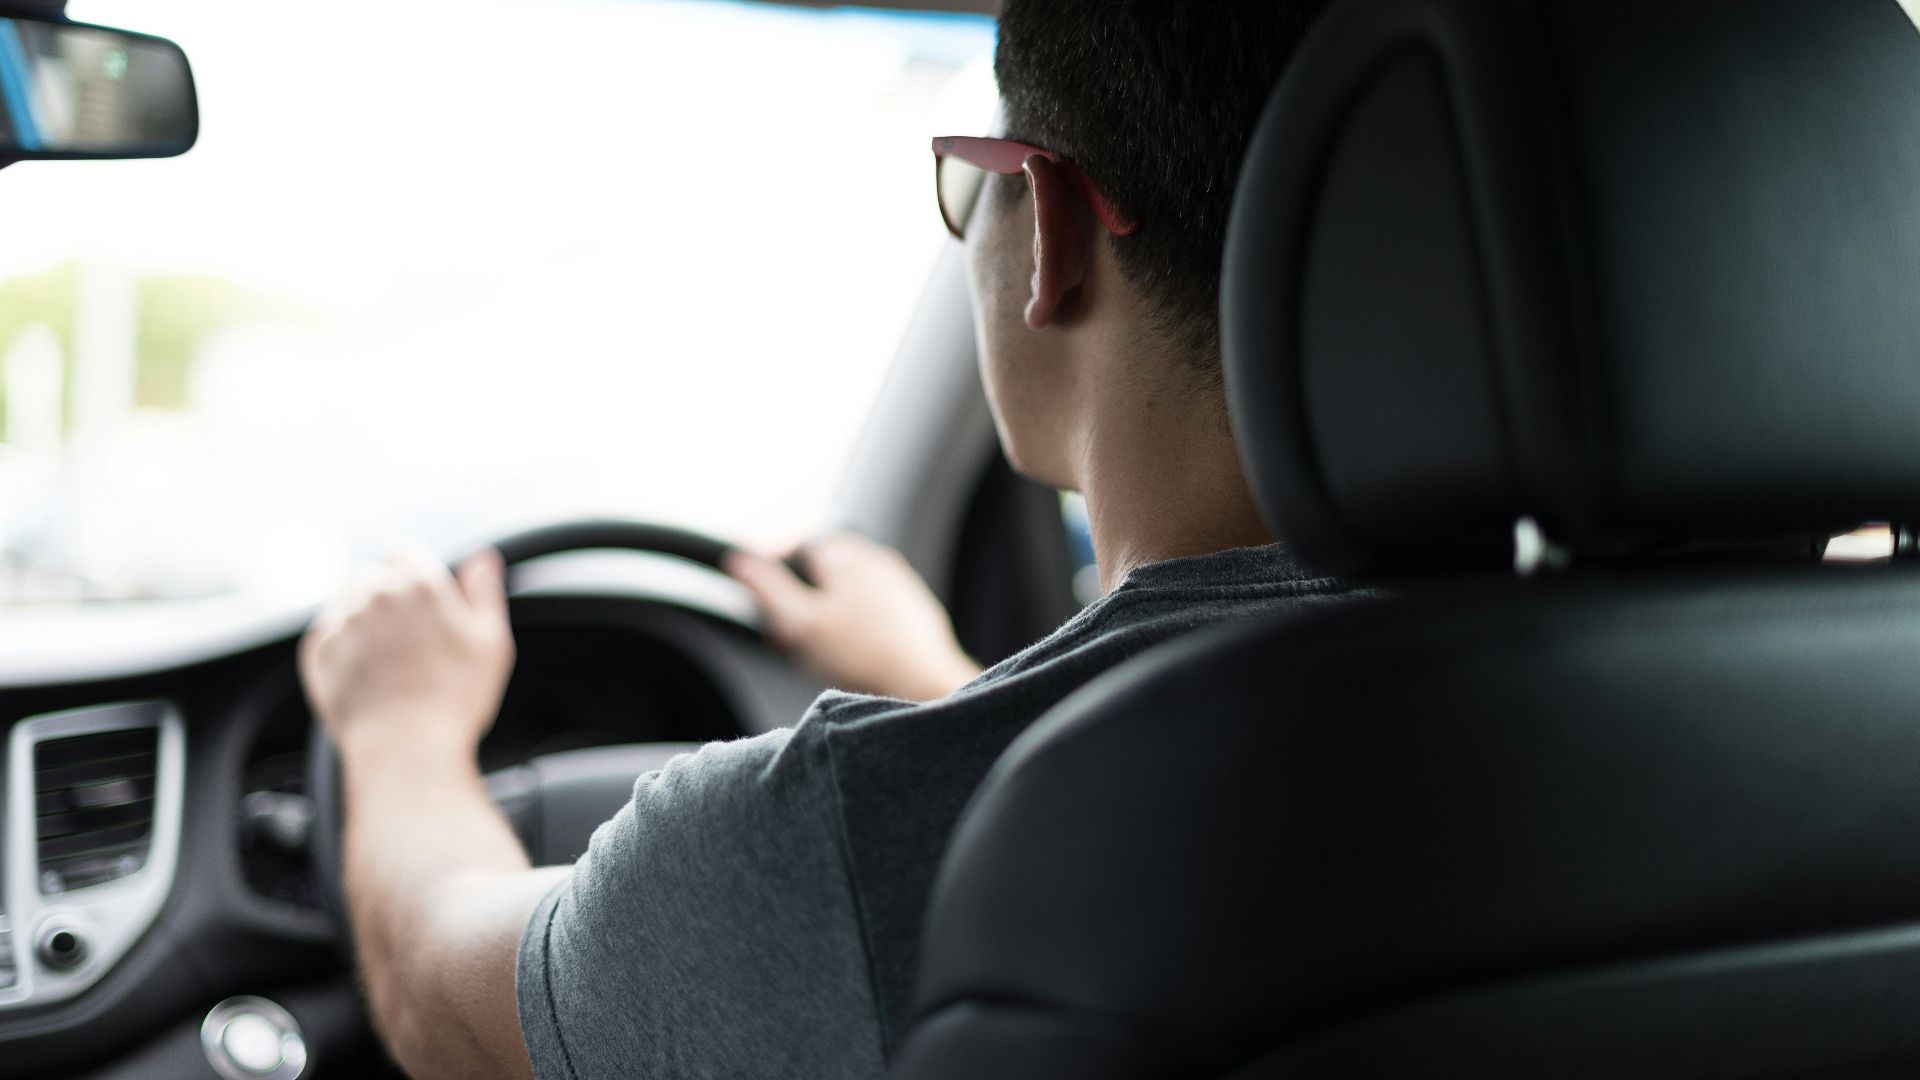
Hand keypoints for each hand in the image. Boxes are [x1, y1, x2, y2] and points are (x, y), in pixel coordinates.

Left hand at [300, 547, 515, 757]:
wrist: (405, 749)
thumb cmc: (454, 700)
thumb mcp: (491, 641)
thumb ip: (484, 591)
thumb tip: (482, 559)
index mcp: (418, 584)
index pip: (405, 553)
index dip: (415, 575)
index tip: (422, 604)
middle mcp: (373, 595)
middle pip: (373, 577)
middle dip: (387, 599)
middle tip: (408, 640)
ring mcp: (341, 622)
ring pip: (347, 604)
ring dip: (363, 622)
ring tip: (387, 662)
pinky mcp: (317, 652)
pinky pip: (327, 636)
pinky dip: (342, 648)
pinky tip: (367, 674)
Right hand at [726, 533, 980, 701]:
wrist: (924, 685)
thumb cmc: (864, 656)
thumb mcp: (800, 623)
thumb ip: (767, 588)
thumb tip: (739, 560)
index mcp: (845, 554)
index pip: (796, 548)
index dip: (777, 578)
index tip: (773, 610)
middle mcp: (875, 558)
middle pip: (822, 571)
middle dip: (804, 600)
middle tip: (796, 636)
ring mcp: (898, 582)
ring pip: (847, 591)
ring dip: (829, 614)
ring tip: (825, 651)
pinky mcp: (913, 608)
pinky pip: (872, 610)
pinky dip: (857, 626)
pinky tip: (855, 655)